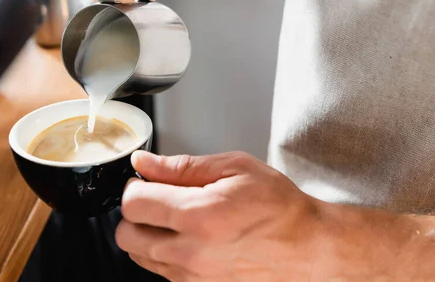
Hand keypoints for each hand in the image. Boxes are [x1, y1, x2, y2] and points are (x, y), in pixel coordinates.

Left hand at [115, 151, 320, 280]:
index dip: (135, 186)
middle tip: (158, 199)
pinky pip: (163, 273)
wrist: (309, 249)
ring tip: (179, 219)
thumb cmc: (279, 207)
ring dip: (149, 235)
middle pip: (126, 235)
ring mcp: (194, 278)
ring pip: (140, 258)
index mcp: (198, 215)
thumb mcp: (235, 169)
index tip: (147, 181)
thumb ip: (182, 167)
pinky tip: (191, 239)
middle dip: (135, 213)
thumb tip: (144, 165)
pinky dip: (166, 255)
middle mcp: (190, 253)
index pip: (132, 203)